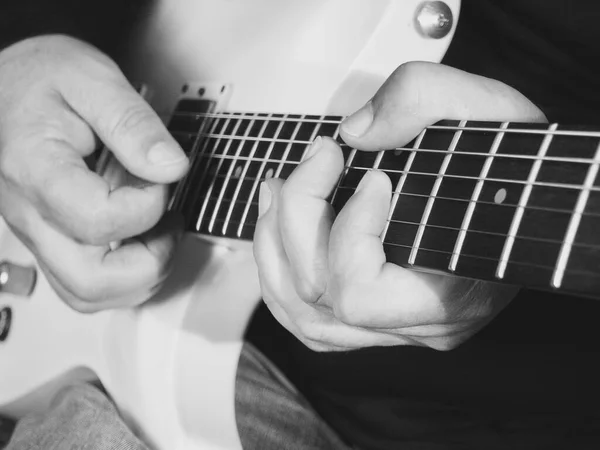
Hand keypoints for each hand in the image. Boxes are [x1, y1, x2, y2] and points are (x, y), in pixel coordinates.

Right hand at [0, 35, 188, 311]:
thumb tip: (171, 168)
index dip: (146, 205)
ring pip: (87, 294)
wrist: (8, 86)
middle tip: (170, 222)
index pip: (98, 221)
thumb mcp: (92, 80)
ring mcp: (39, 232)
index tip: (160, 175)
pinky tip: (142, 241)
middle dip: (149, 262)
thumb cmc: (43, 79)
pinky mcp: (52, 238)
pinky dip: (123, 276)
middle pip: (89, 282)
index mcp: (38, 170)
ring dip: (139, 276)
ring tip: (160, 232)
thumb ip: (134, 124)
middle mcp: (31, 213)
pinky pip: (83, 283)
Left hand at [253, 61, 546, 350]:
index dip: (349, 232)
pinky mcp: (375, 318)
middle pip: (320, 296)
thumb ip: (419, 98)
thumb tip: (353, 134)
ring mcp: (394, 327)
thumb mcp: (482, 108)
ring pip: (300, 313)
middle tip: (318, 157)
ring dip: (274, 245)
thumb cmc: (507, 160)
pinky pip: (304, 316)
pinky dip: (278, 270)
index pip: (362, 294)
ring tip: (279, 187)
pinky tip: (278, 225)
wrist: (517, 191)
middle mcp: (421, 323)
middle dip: (299, 218)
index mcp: (457, 292)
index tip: (376, 175)